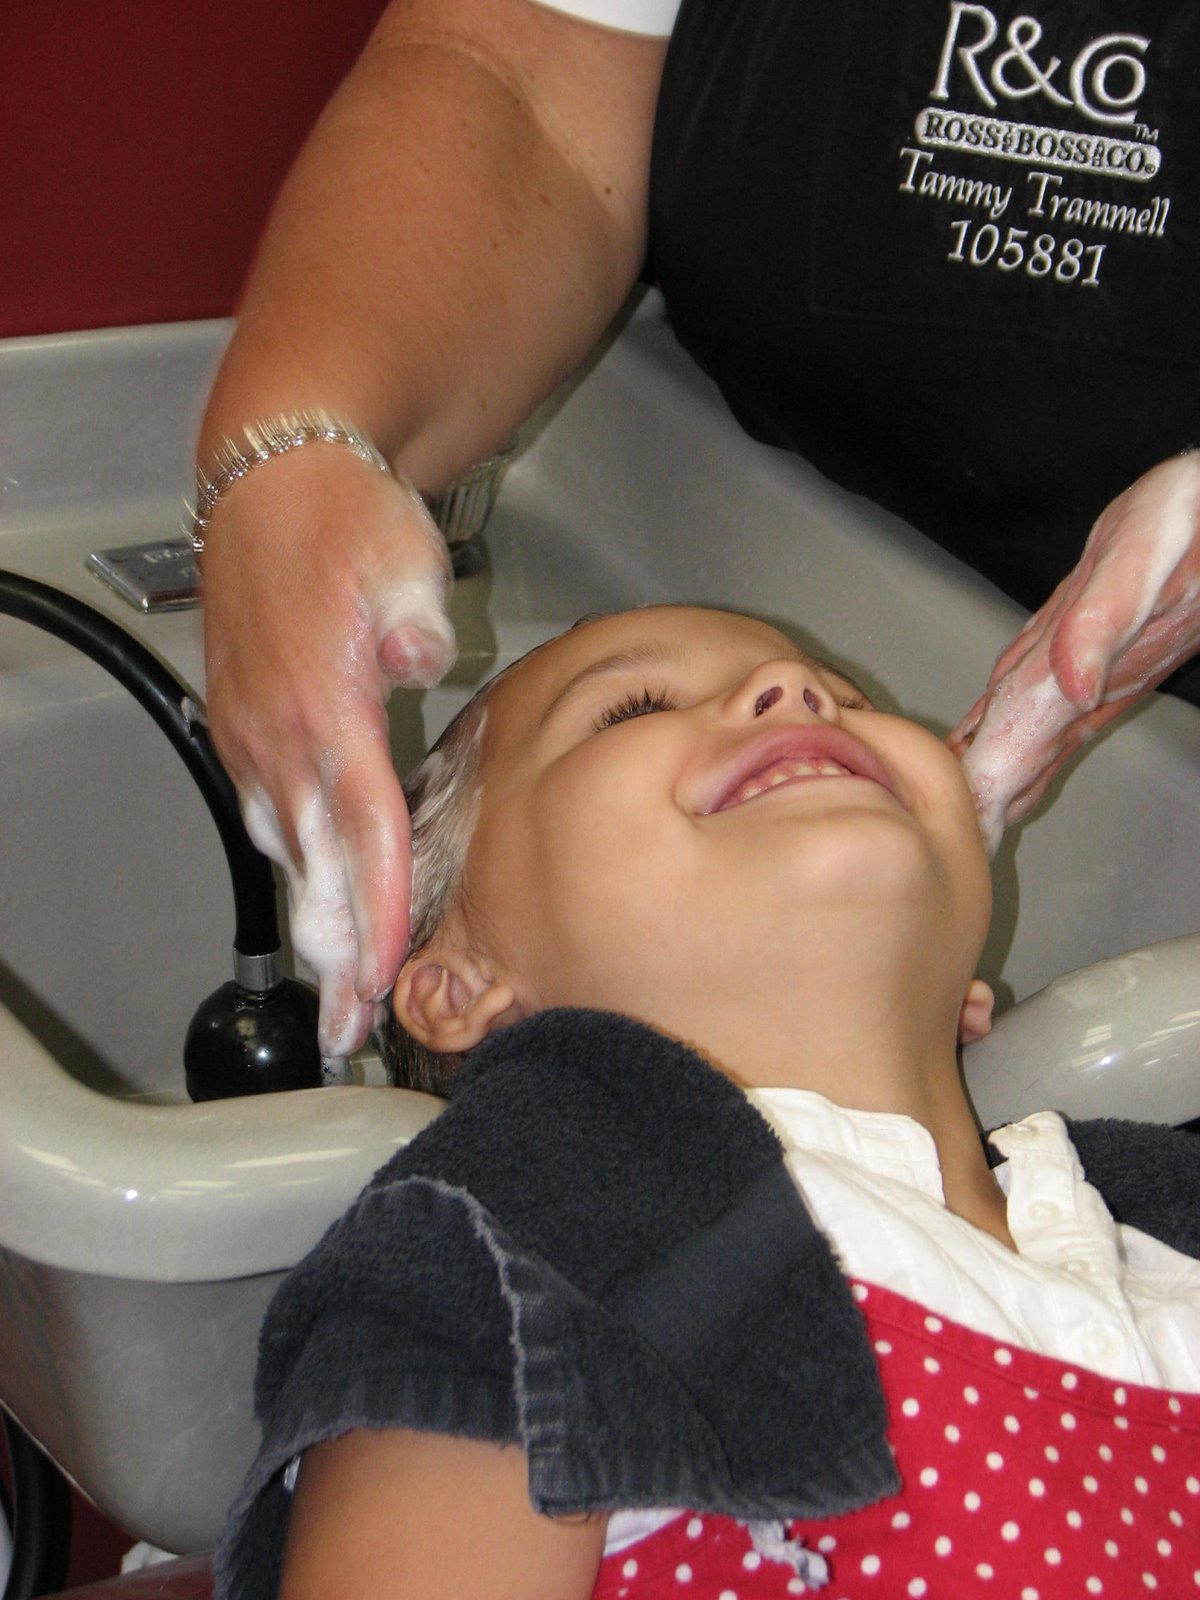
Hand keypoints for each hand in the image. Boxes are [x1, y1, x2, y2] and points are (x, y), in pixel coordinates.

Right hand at [201, 444, 455, 1056]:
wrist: (273, 480)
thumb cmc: (343, 519)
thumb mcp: (401, 560)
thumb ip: (417, 625)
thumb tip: (424, 666)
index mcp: (323, 708)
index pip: (359, 832)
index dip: (373, 910)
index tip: (381, 976)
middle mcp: (279, 737)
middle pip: (314, 866)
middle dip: (335, 954)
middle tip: (349, 1031)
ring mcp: (256, 735)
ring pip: (289, 849)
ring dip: (315, 920)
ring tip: (335, 990)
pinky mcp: (248, 726)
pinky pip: (274, 814)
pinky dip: (299, 869)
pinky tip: (314, 901)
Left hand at [950, 452, 1199, 853]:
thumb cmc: (1193, 517)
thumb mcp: (1146, 552)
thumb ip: (1105, 617)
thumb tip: (1077, 685)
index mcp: (1092, 669)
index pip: (1022, 744)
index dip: (987, 787)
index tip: (960, 832)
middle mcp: (1096, 682)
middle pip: (1026, 752)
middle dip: (990, 793)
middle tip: (955, 838)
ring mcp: (1103, 672)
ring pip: (1038, 733)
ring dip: (1004, 769)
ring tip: (971, 805)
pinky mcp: (1108, 650)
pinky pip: (1048, 701)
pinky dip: (1012, 724)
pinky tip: (998, 732)